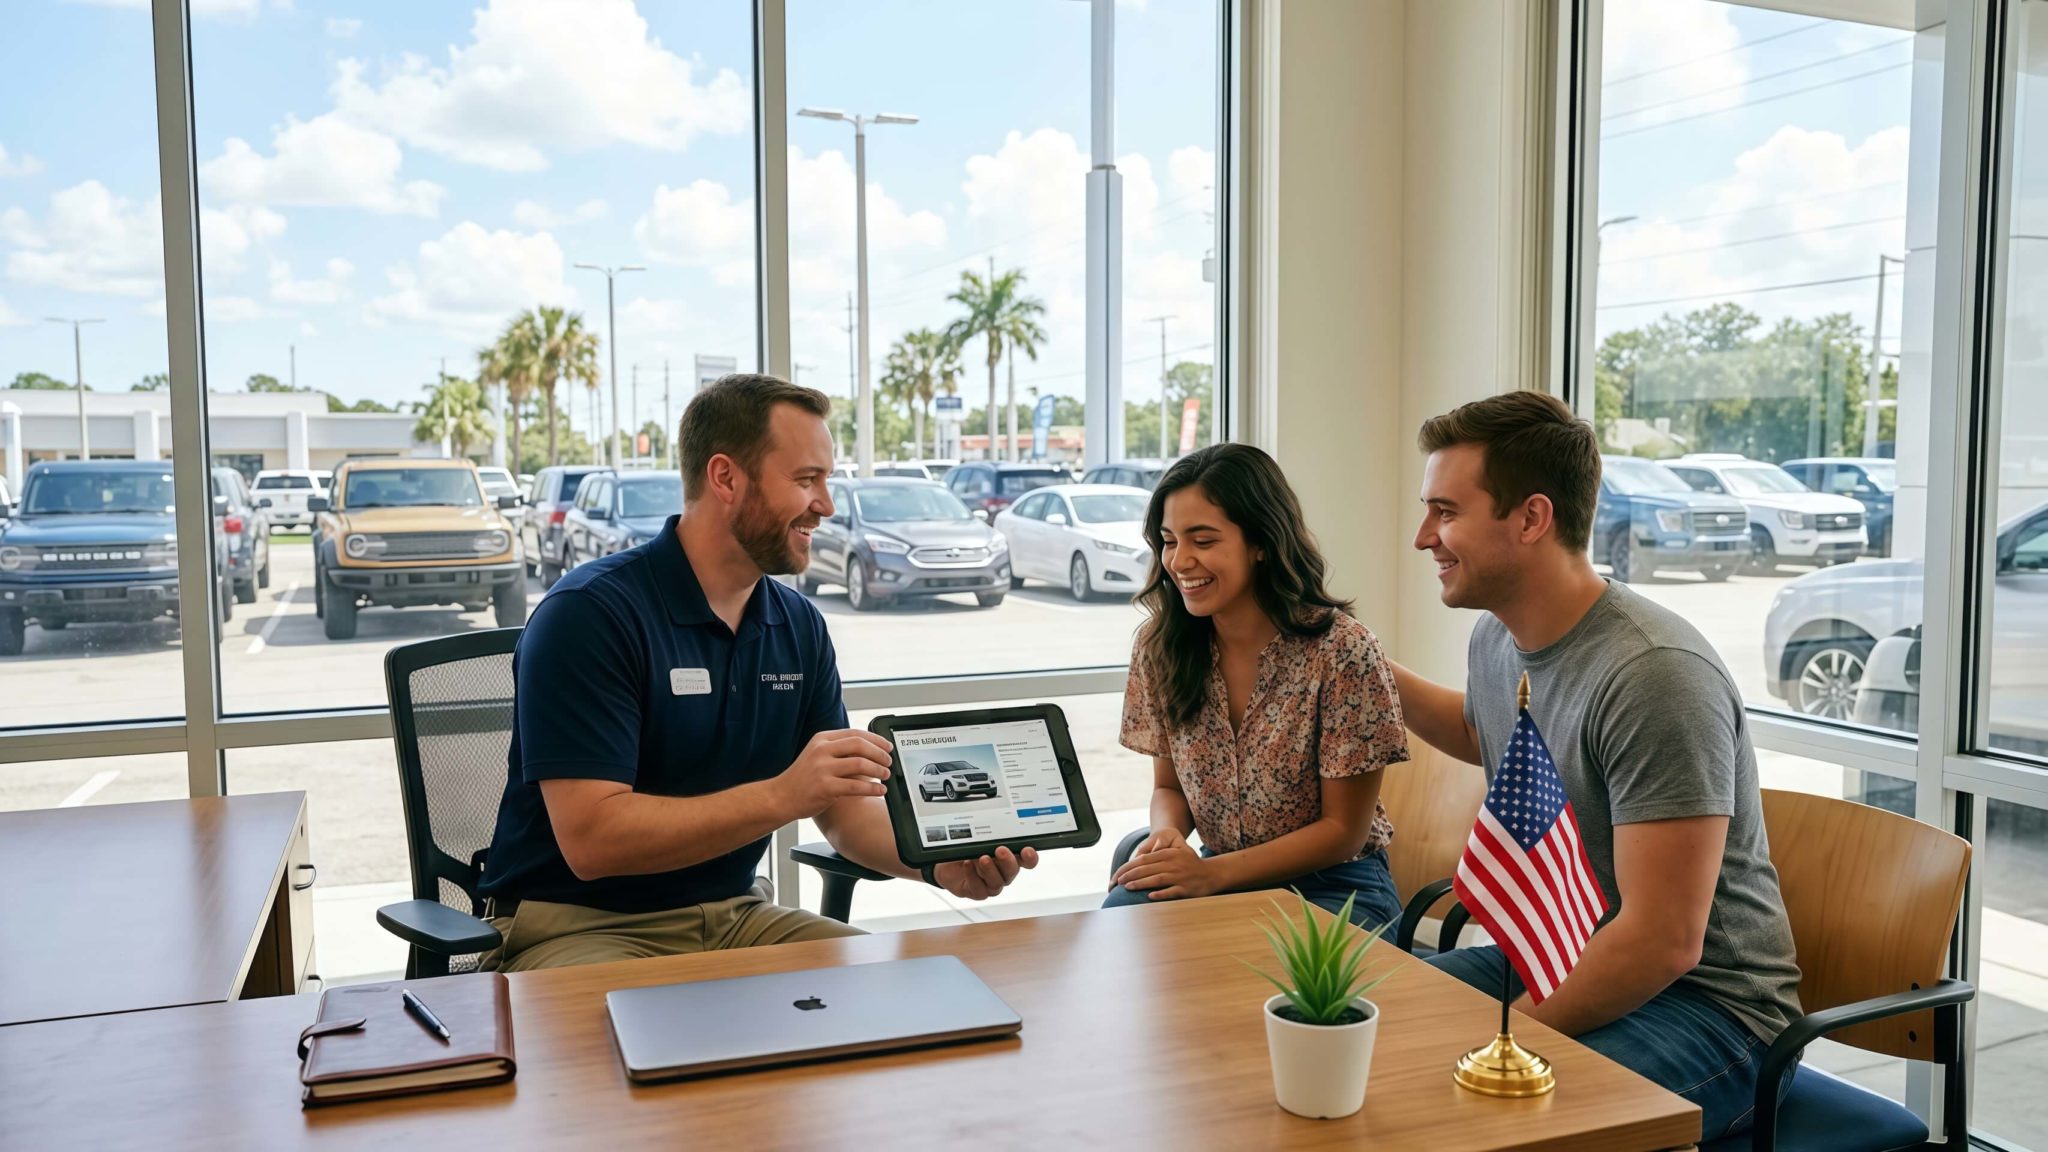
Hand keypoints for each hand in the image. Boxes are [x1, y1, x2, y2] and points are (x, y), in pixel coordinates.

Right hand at [773, 729, 892, 819]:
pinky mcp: (825, 787)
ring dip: (879, 770)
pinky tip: (879, 790)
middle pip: (860, 745)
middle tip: (889, 761)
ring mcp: (823, 769)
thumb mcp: (817, 756)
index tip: (887, 746)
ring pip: (861, 764)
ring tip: (886, 776)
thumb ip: (839, 750)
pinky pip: (856, 786)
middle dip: (880, 753)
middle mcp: (822, 751)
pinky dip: (872, 788)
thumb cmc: (802, 779)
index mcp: (822, 739)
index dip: (876, 739)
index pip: (855, 733)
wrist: (780, 797)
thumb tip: (870, 750)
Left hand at [933, 846, 1037, 899]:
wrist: (946, 864)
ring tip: (982, 858)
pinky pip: (979, 889)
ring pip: (997, 882)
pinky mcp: (977, 892)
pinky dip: (973, 876)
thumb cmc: (967, 850)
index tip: (1027, 851)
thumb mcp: (979, 839)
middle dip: (1008, 861)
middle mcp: (1002, 873)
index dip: (1030, 858)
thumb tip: (997, 827)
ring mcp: (991, 884)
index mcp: (1009, 858)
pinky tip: (967, 865)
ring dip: (990, 870)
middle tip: (1001, 850)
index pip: (1027, 860)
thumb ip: (990, 836)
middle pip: (1012, 871)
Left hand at [1109, 828, 1218, 900]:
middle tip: (1117, 882)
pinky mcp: (1186, 889)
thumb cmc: (1188, 864)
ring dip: (1141, 883)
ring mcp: (1180, 876)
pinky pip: (1171, 892)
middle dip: (1130, 875)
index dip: (1128, 867)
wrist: (1211, 874)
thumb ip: (1158, 855)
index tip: (1117, 875)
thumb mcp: (1175, 854)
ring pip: (1157, 879)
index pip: (1143, 859)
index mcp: (1169, 854)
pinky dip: (1160, 894)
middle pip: (1147, 869)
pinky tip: (1149, 896)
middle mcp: (1173, 863)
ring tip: (1128, 887)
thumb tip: (1136, 861)